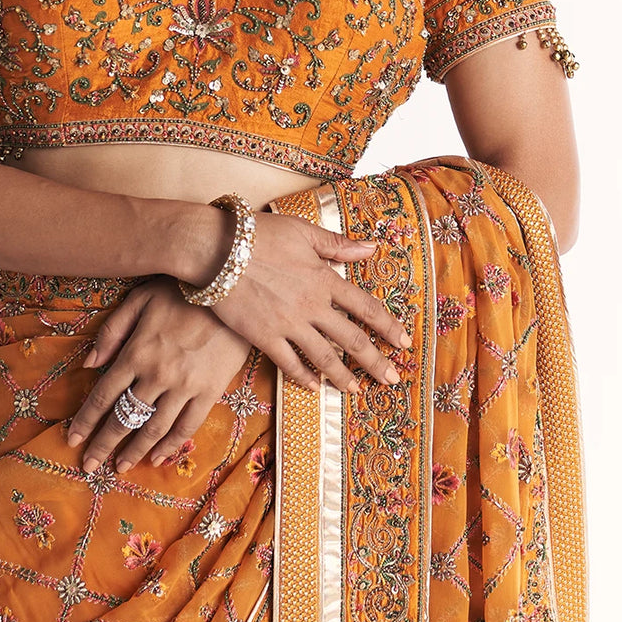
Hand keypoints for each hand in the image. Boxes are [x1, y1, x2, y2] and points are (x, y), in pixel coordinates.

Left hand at [66, 277, 253, 473]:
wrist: (230, 288)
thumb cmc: (181, 291)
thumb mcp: (139, 299)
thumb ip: (112, 331)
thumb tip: (88, 364)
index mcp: (136, 352)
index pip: (103, 396)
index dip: (85, 421)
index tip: (73, 439)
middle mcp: (157, 374)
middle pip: (124, 418)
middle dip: (103, 444)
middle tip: (90, 465)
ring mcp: (185, 386)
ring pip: (154, 428)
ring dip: (135, 451)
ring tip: (121, 467)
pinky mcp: (210, 391)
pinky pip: (188, 426)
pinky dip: (171, 445)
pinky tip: (157, 457)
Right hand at [208, 209, 411, 389]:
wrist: (217, 249)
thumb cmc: (259, 234)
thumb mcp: (303, 231)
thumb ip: (337, 244)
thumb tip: (371, 248)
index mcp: (324, 279)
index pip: (366, 307)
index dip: (388, 326)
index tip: (404, 341)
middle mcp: (312, 305)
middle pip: (351, 339)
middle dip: (375, 361)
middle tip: (391, 378)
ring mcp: (288, 324)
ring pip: (323, 357)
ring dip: (343, 376)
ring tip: (357, 389)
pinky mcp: (264, 336)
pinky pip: (288, 363)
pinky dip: (303, 377)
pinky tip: (314, 387)